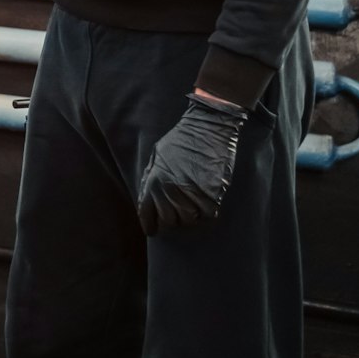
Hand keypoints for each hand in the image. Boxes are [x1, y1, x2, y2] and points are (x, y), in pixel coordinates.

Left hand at [137, 93, 248, 234]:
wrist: (208, 128)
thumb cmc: (181, 140)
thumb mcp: (156, 156)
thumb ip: (150, 178)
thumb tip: (146, 199)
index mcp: (154, 181)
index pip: (147, 214)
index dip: (150, 225)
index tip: (153, 230)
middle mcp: (170, 190)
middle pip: (168, 221)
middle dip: (170, 220)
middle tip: (176, 214)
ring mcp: (192, 193)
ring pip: (188, 221)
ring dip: (189, 217)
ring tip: (190, 206)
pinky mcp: (212, 194)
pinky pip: (207, 215)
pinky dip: (205, 213)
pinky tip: (203, 203)